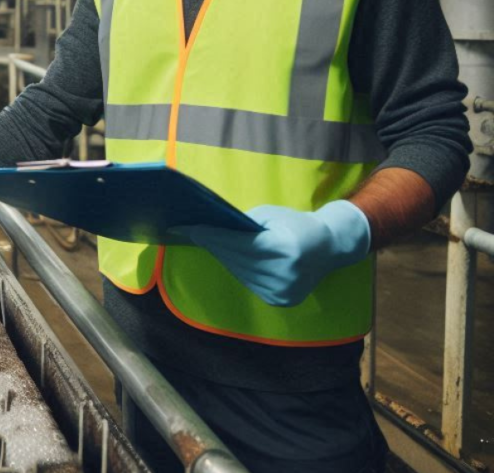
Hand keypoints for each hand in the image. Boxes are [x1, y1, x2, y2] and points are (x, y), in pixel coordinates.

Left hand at [172, 200, 371, 306]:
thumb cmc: (297, 224)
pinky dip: (236, 268)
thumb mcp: (271, 215)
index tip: (186, 227)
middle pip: (235, 258)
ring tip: (202, 240)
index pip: (238, 242)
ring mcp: (282, 291)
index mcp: (285, 248)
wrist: (330, 247)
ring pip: (239, 272)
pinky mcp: (280, 300)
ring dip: (220, 256)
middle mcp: (284, 273)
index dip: (211, 235)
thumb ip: (243, 224)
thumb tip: (210, 229)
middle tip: (186, 231)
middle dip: (210, 243)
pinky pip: (249, 282)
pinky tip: (223, 256)